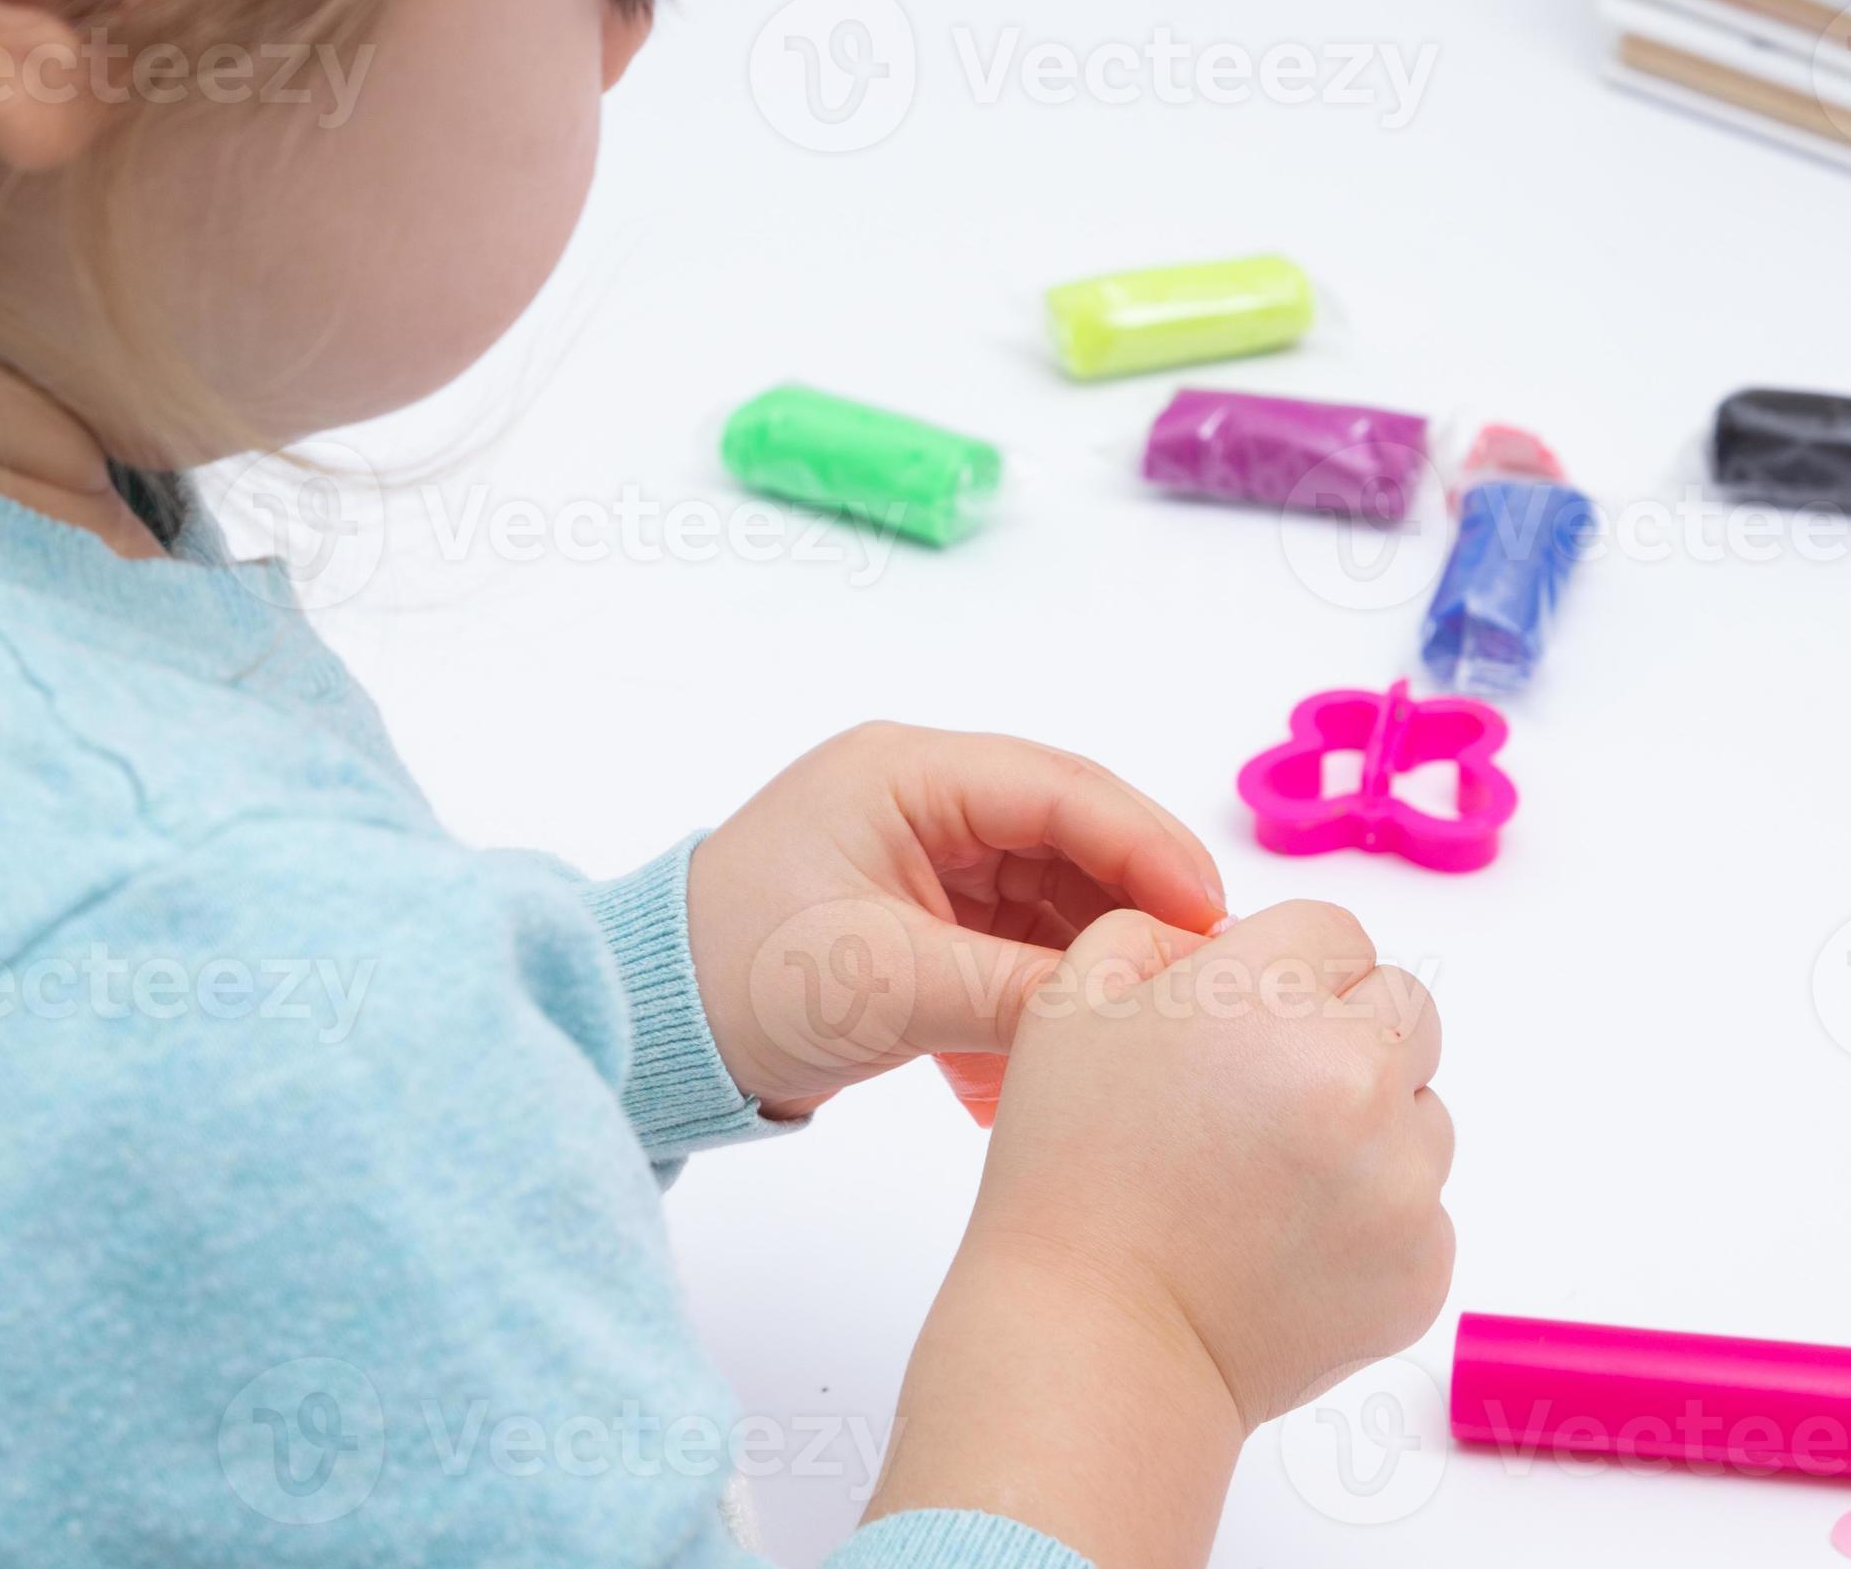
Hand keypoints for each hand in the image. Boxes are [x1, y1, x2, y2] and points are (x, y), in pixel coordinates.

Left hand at [686, 721, 1227, 1117]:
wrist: (643, 1033)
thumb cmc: (738, 977)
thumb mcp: (888, 984)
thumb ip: (1018, 990)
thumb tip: (1130, 1010)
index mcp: (907, 772)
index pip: (1063, 791)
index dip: (1147, 851)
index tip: (1207, 921)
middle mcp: (923, 799)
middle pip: (1068, 843)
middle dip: (1125, 920)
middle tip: (1188, 987)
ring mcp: (924, 858)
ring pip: (1045, 902)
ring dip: (1073, 978)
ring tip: (1108, 1049)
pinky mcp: (919, 918)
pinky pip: (1006, 950)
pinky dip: (1025, 1009)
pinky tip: (1021, 1079)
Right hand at [863, 901, 1452, 1567]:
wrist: (1096, 1343)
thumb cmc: (1071, 1177)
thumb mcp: (1069, 1007)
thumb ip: (1151, 933)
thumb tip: (1220, 937)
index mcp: (1273, 998)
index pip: (1335, 933)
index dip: (1285, 974)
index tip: (1242, 1027)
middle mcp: (1357, 1076)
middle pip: (1404, 1005)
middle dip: (1347, 1034)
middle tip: (1264, 1099)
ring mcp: (1402, 1180)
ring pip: (1423, 1111)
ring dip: (1368, 1127)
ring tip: (1266, 1182)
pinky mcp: (1422, 1266)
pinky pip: (1422, 1210)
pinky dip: (1370, 1220)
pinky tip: (1284, 1245)